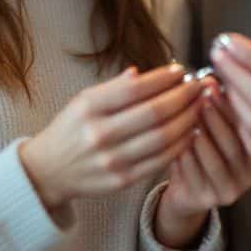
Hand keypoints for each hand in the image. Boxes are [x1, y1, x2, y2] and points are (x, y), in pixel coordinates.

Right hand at [19, 63, 204, 212]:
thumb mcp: (84, 100)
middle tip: (199, 86)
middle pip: (154, 113)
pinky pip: (160, 161)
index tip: (180, 70)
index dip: (163, 78)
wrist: (49, 170)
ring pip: (162, 138)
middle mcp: (100, 134)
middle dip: (183, 96)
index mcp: (89, 108)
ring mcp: (112, 160)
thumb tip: (145, 73)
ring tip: (200, 106)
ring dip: (188, 119)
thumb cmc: (72, 128)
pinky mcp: (122, 180)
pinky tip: (191, 131)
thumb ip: (114, 88)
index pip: (135, 89)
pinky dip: (180, 144)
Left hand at [153, 78, 250, 248]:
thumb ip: (213, 107)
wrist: (186, 194)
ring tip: (186, 114)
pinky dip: (184, 154)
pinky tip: (174, 138)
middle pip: (232, 144)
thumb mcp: (211, 130)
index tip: (214, 85)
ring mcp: (229, 191)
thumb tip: (209, 78)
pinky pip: (193, 173)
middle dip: (215, 117)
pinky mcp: (207, 200)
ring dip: (199, 134)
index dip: (229, 105)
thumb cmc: (198, 154)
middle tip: (201, 96)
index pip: (246, 128)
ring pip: (213, 159)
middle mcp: (248, 176)